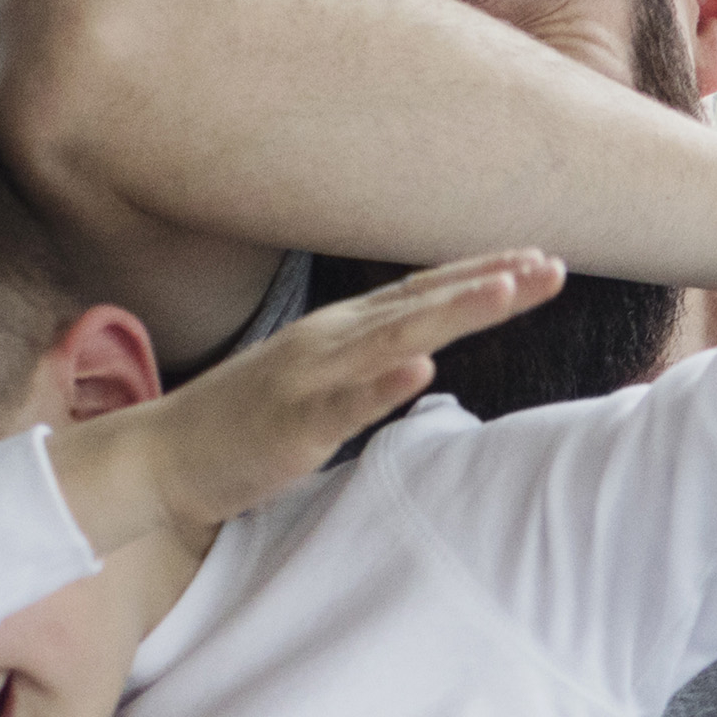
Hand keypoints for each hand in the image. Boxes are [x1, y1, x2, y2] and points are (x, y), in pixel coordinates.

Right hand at [65, 249, 559, 551]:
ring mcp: (310, 377)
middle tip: (552, 265)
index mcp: (342, 331)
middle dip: (490, 283)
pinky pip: (344, 404)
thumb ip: (370, 361)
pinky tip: (423, 370)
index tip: (540, 260)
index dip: (481, 274)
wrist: (164, 457)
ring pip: (394, 339)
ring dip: (454, 312)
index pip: (423, 294)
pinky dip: (384, 386)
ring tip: (509, 291)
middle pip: (423, 304)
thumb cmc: (246, 423)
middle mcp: (331, 340)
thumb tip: (423, 350)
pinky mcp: (291, 423)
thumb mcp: (321, 380)